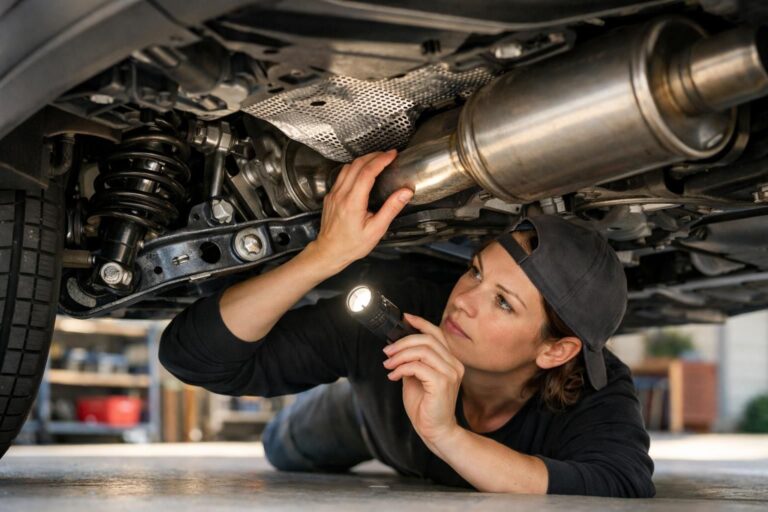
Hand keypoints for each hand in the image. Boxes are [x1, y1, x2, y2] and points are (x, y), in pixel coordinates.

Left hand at [310, 150, 412, 269]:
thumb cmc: (352, 245)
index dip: (381, 160)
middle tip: (388, 155)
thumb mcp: (376, 230)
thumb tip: (405, 192)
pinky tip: (363, 172)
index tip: (392, 155)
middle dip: (374, 156)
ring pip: (347, 167)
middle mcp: (341, 194)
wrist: (329, 252)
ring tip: (377, 160)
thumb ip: (391, 209)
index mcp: (353, 202)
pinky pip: (342, 175)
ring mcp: (333, 194)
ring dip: (363, 160)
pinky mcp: (330, 196)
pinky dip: (354, 168)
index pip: (367, 172)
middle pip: (357, 164)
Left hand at [383, 313, 463, 445]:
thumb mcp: (416, 378)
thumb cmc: (426, 406)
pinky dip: (401, 368)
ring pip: (422, 350)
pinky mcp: (442, 383)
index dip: (420, 323)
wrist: (435, 431)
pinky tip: (393, 376)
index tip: (405, 318)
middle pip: (427, 339)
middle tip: (387, 352)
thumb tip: (397, 348)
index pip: (437, 334)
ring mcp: (450, 373)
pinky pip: (417, 366)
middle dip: (403, 342)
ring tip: (388, 365)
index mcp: (450, 361)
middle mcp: (454, 364)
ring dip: (400, 355)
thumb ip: (412, 362)